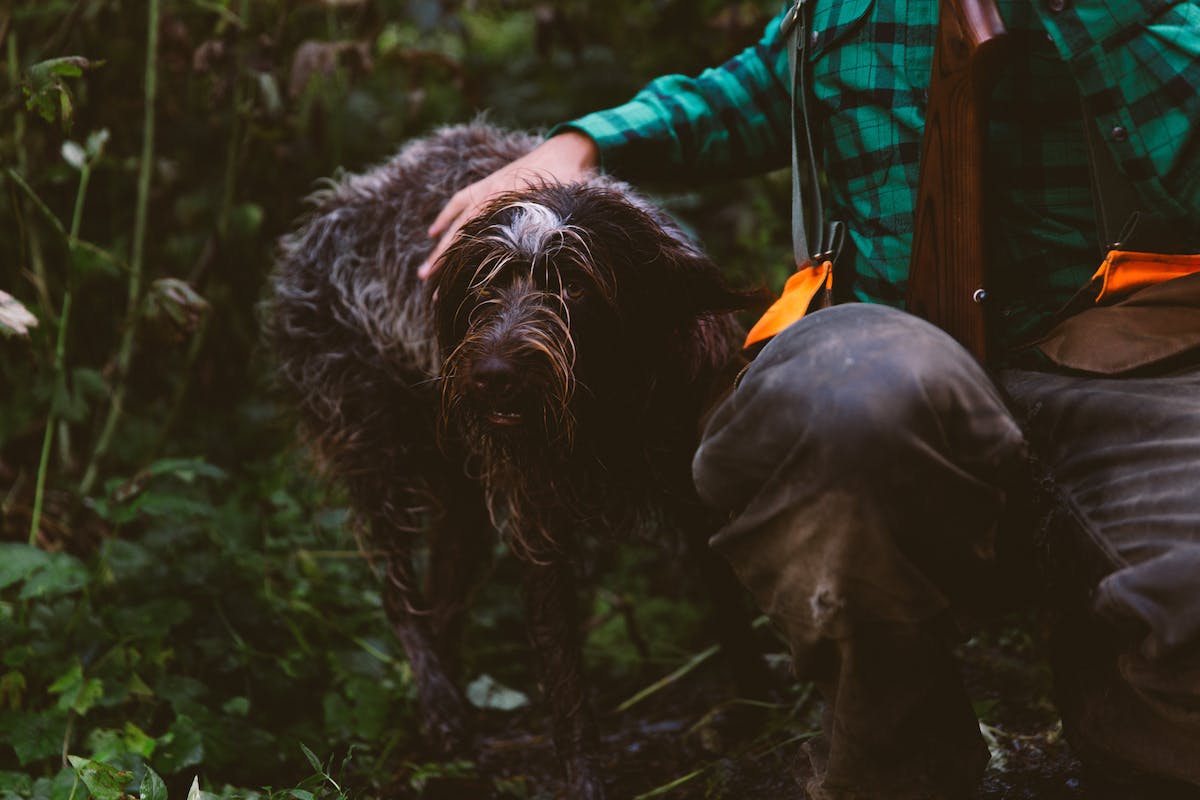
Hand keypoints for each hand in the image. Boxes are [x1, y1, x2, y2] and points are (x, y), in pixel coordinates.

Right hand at [418, 130, 599, 278]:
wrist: (566, 151)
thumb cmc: (568, 184)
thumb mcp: (559, 208)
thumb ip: (546, 228)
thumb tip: (543, 262)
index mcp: (507, 202)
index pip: (475, 235)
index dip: (459, 258)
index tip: (450, 283)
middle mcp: (490, 195)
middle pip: (460, 231)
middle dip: (443, 258)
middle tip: (428, 284)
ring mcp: (486, 188)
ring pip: (456, 220)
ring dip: (439, 245)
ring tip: (425, 271)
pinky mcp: (487, 184)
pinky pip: (460, 202)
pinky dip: (445, 217)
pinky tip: (433, 233)